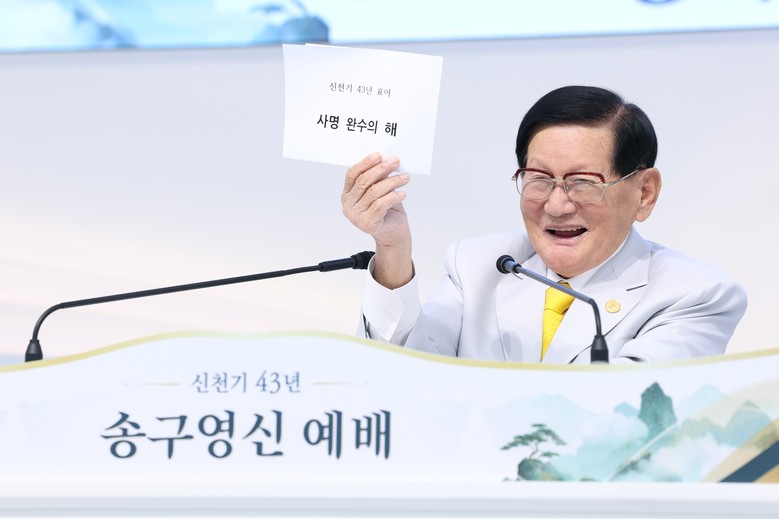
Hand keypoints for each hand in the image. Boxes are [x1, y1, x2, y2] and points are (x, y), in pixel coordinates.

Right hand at [341, 153, 412, 287]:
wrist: (394, 234)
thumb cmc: (387, 210)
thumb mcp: (381, 190)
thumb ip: (378, 178)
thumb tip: (386, 160)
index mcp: (348, 194)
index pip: (352, 174)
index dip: (365, 163)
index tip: (379, 155)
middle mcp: (348, 205)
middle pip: (364, 181)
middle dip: (381, 169)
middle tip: (396, 161)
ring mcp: (356, 216)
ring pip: (374, 192)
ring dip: (392, 182)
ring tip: (405, 178)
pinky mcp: (367, 224)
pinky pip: (380, 204)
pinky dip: (393, 197)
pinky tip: (403, 193)